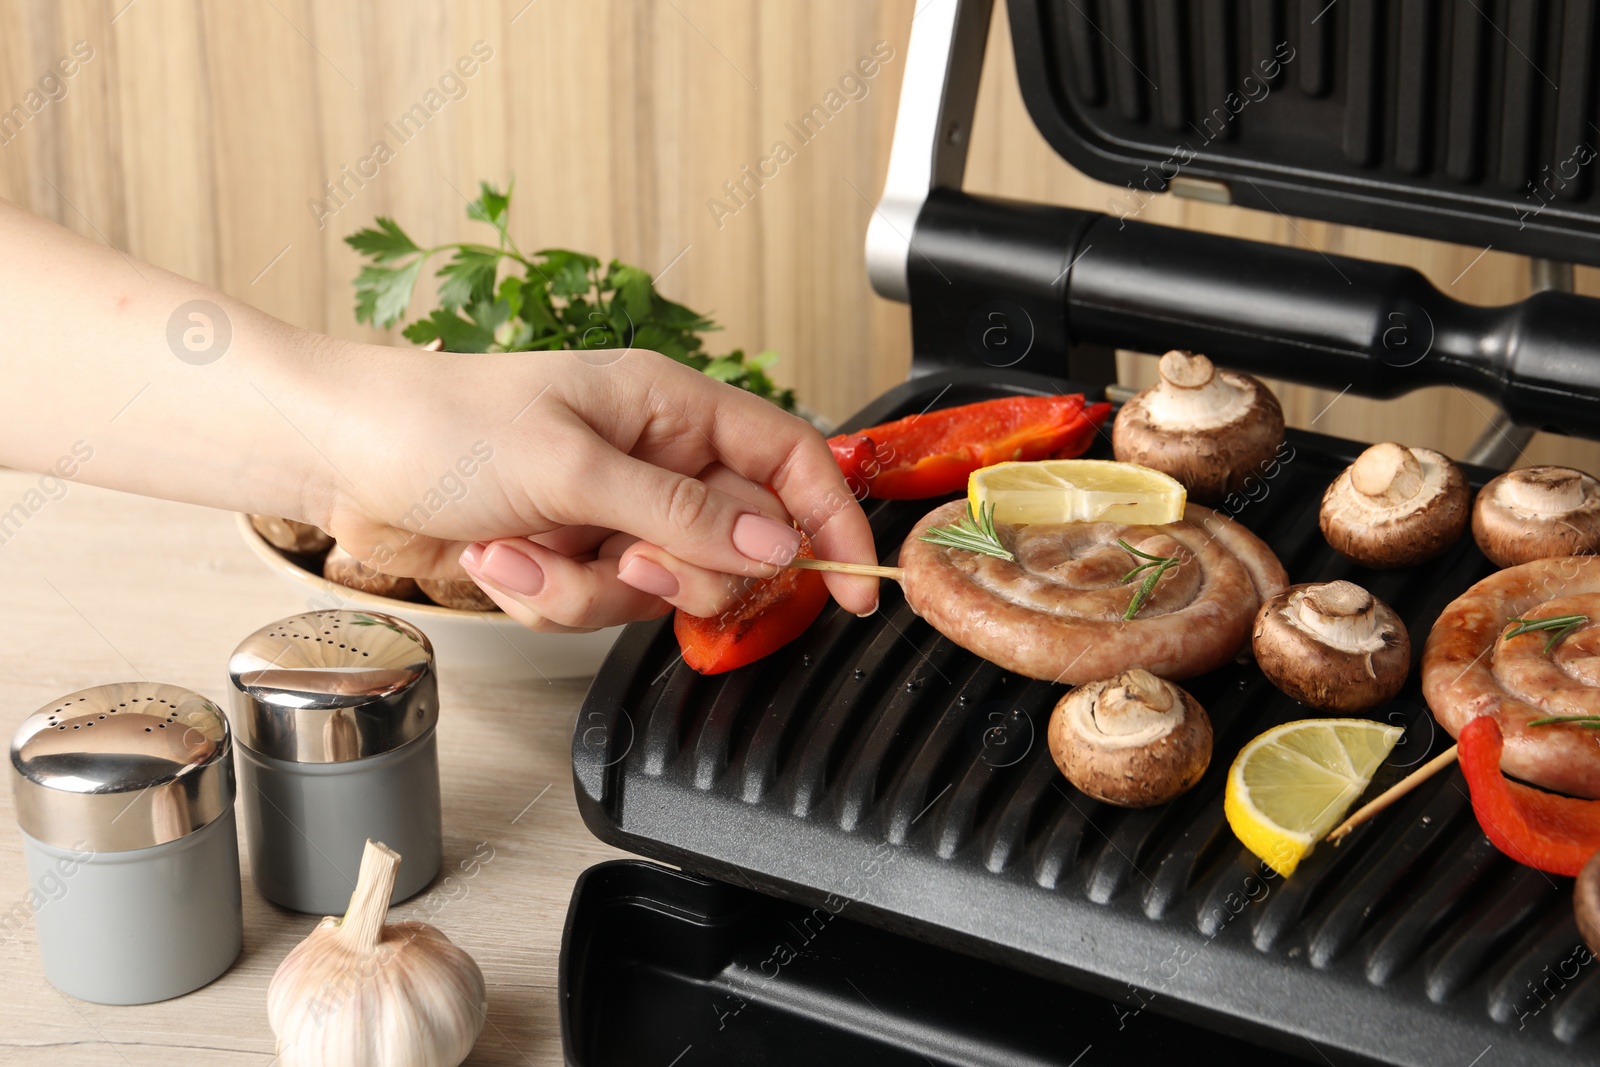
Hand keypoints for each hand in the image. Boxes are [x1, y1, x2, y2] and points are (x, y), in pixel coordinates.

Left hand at [320, 346, 878, 630]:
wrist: (340, 456)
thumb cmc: (442, 424)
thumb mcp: (572, 466)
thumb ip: (681, 512)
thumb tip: (774, 544)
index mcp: (669, 406)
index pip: (788, 458)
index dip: (830, 518)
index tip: (852, 585)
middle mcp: (653, 459)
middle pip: (732, 542)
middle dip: (678, 570)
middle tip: (630, 560)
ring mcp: (612, 513)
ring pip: (660, 590)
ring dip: (590, 590)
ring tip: (527, 550)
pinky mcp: (571, 557)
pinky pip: (599, 609)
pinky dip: (548, 598)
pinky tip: (499, 558)